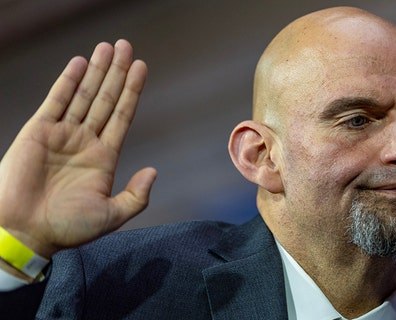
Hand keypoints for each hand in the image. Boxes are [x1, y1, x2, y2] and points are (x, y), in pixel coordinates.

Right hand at [0, 39, 156, 257]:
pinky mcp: (38, 131)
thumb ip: (136, 196)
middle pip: (106, 98)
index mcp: (104, 157)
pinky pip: (56, 101)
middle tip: (127, 46)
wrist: (24, 232)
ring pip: (84, 95)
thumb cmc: (67, 228)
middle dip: (117, 72)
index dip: (133, 91)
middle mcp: (85, 141)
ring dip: (97, 70)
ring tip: (108, 47)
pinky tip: (81, 63)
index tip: (143, 67)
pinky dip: (68, 81)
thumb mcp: (111, 216)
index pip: (123, 116)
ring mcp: (62, 134)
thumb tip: (153, 171)